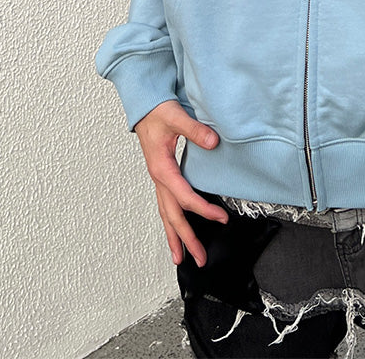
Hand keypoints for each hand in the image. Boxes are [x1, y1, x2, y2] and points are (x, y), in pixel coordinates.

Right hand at [134, 99, 228, 266]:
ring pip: (166, 214)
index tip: (221, 218)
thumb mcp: (175, 117)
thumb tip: (213, 141)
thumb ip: (195, 130)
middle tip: (199, 259)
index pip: (184, 197)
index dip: (203, 210)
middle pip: (172, 215)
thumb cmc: (156, 111)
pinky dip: (171, 222)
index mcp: (162, 168)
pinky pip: (166, 205)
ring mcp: (159, 180)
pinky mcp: (162, 177)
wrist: (143, 106)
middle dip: (186, 239)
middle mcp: (159, 178)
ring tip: (181, 258)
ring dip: (175, 237)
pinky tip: (176, 232)